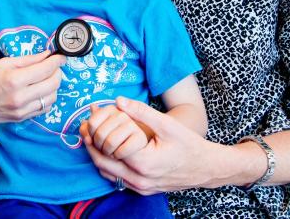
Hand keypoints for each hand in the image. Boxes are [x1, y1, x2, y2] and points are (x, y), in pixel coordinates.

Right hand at [0, 51, 65, 124]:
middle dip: (57, 72)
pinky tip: (39, 90)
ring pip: (52, 97)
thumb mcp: (1, 64)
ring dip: (53, 86)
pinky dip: (47, 98)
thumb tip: (46, 54)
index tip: (60, 56)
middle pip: (53, 83)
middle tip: (54, 65)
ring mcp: (21, 110)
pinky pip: (44, 108)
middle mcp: (20, 97)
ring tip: (46, 78)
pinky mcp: (21, 118)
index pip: (46, 69)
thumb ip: (26, 60)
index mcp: (14, 80)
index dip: (57, 61)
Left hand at [80, 97, 222, 194]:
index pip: (109, 147)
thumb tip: (118, 100)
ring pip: (107, 173)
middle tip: (84, 127)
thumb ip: (141, 112)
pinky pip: (117, 179)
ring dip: (97, 155)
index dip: (98, 131)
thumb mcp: (167, 125)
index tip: (91, 117)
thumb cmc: (189, 145)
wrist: (206, 168)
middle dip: (90, 144)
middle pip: (102, 162)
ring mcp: (140, 188)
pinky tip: (108, 149)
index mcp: (144, 163)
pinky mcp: (142, 190)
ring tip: (92, 136)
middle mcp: (139, 180)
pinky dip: (108, 164)